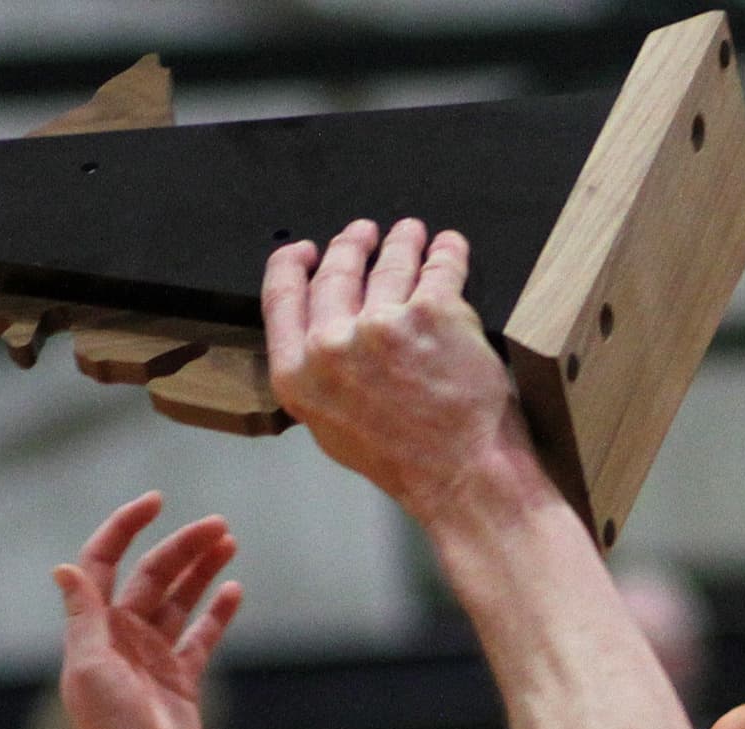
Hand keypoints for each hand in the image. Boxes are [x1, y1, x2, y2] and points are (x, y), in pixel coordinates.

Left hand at [55, 492, 241, 728]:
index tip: (156, 502)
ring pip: (179, 601)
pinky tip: (233, 590)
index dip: (125, 528)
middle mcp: (122, 638)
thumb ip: (83, 616)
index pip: (105, 563)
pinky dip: (217, 614)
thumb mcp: (89, 667)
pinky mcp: (181, 682)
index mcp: (95, 629)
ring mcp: (153, 658)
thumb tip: (65, 567)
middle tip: (218, 526)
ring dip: (200, 571)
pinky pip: (201, 638)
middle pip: (152, 577)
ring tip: (229, 542)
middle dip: (181, 548)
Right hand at [263, 219, 542, 522]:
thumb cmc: (408, 465)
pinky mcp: (433, 312)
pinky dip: (446, 252)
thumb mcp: (335, 430)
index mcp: (298, 375)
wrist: (463, 479)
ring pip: (389, 263)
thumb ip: (320, 379)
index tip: (305, 250)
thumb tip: (320, 338)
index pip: (282, 298)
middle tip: (365, 233)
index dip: (291, 265)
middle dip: (352, 245)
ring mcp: (382, 324)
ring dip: (401, 242)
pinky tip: (449, 247)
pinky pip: (440, 267)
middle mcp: (332, 345)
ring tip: (410, 233)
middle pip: (337, 272)